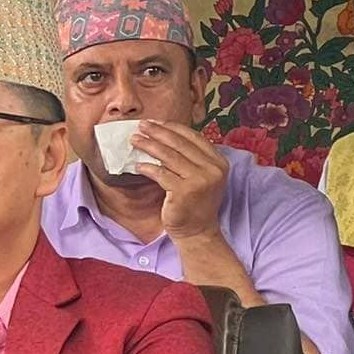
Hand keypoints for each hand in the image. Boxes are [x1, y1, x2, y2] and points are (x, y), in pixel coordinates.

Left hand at [128, 122, 229, 243]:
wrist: (197, 231)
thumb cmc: (194, 202)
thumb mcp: (200, 176)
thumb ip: (191, 158)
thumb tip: (164, 135)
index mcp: (219, 161)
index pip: (194, 137)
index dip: (172, 127)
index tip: (155, 122)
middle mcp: (213, 169)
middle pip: (180, 143)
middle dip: (157, 132)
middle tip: (141, 125)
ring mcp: (200, 180)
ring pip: (169, 156)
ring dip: (149, 146)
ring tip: (134, 140)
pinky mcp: (185, 191)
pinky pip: (161, 174)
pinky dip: (147, 168)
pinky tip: (137, 165)